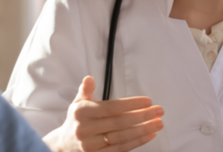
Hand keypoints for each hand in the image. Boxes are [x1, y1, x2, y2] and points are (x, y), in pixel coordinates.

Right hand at [44, 76, 164, 151]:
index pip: (111, 107)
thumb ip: (85, 91)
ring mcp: (91, 145)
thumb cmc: (77, 121)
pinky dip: (137, 142)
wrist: (63, 145)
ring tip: (159, 123)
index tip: (148, 101)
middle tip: (159, 111)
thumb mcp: (77, 103)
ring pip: (122, 137)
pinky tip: (150, 135)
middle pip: (119, 123)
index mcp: (82, 112)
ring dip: (143, 130)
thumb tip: (89, 78)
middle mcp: (85, 129)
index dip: (131, 104)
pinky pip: (121, 149)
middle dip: (142, 116)